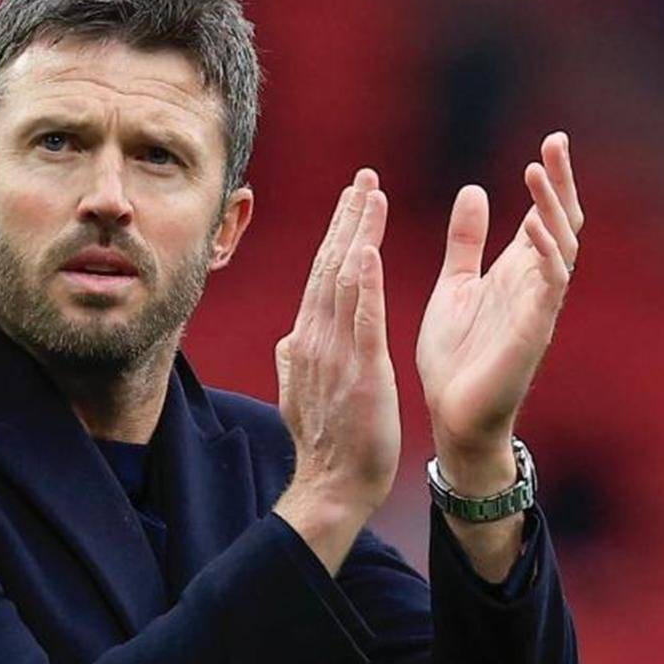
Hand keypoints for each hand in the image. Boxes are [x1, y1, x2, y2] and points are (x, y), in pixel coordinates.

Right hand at [273, 169, 400, 529]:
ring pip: (347, 281)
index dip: (338, 233)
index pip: (324, 275)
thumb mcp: (300, 392)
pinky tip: (370, 252)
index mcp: (308, 340)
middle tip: (365, 177)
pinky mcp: (362, 372)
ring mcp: (337, 353)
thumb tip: (290, 337)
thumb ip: (296, 360)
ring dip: (359, 235)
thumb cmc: (324, 443)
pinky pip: (364, 320)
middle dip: (349, 218)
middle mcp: (317, 338)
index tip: (353, 198)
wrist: (331, 485)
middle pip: (332, 266)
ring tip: (373, 196)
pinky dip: (366, 284)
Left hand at [415, 132, 583, 491]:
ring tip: (537, 172)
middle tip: (556, 141)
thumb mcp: (456, 284)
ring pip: (561, 249)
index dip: (550, 181)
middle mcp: (535, 285)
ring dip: (551, 210)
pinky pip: (549, 290)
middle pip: (561, 223)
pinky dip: (545, 257)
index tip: (550, 140)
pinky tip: (534, 228)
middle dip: (561, 183)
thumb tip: (475, 189)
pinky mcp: (532, 334)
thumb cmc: (456, 354)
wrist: (451, 414)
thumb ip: (466, 242)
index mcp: (516, 272)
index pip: (543, 216)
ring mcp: (538, 308)